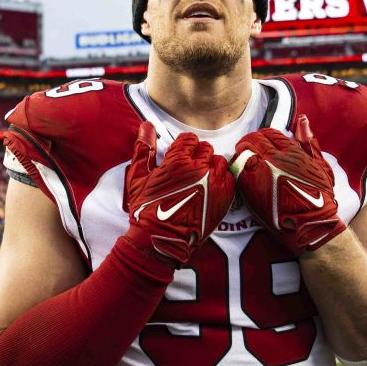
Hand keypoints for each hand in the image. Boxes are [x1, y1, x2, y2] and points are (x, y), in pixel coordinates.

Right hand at [122, 122, 234, 266]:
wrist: (161, 240)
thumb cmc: (146, 210)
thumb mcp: (137, 177)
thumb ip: (143, 148)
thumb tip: (147, 125)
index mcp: (177, 161)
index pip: (189, 139)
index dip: (183, 147)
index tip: (178, 158)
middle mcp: (199, 169)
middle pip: (205, 148)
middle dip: (196, 155)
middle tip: (187, 170)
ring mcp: (214, 183)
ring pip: (219, 161)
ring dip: (210, 166)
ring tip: (199, 179)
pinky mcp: (225, 197)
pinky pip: (229, 177)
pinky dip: (220, 180)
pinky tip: (209, 189)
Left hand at [230, 114, 344, 255]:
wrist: (311, 225)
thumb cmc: (320, 197)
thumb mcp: (320, 165)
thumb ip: (308, 142)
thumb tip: (302, 119)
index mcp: (292, 152)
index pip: (270, 134)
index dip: (263, 136)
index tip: (261, 142)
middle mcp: (276, 159)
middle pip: (254, 139)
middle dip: (249, 141)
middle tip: (247, 146)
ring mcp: (262, 173)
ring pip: (243, 152)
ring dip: (241, 151)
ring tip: (242, 156)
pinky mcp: (251, 188)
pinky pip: (238, 169)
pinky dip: (237, 166)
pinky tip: (240, 170)